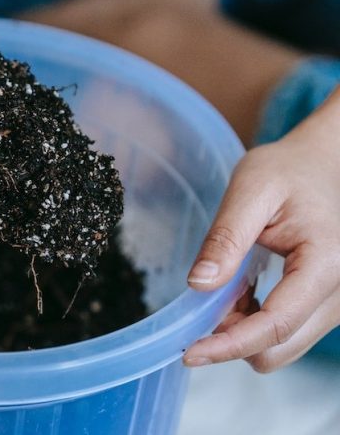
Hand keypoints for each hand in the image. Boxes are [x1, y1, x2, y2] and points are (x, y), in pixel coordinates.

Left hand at [184, 89, 339, 371]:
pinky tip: (243, 291)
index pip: (275, 325)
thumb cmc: (290, 169)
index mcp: (327, 264)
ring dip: (245, 331)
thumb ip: (225, 238)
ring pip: (283, 346)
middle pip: (279, 348)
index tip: (189, 352)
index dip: (228, 344)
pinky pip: (290, 332)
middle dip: (232, 338)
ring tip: (226, 289)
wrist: (325, 163)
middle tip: (200, 306)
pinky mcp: (330, 304)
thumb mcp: (250, 189)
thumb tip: (198, 285)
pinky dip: (258, 322)